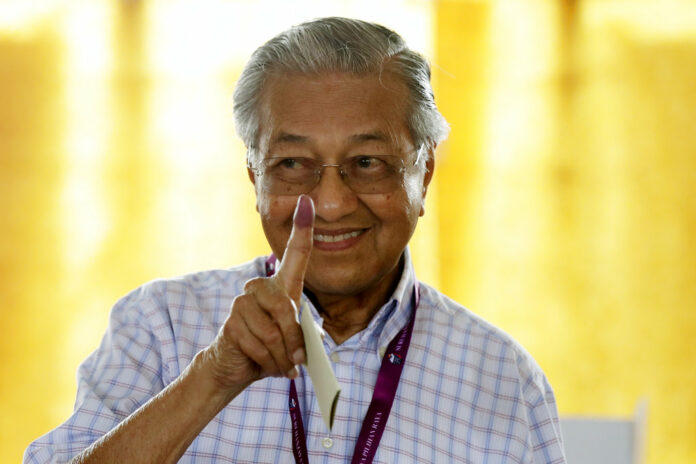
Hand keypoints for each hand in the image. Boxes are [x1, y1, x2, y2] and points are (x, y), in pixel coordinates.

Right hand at [205, 195, 314, 389]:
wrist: (235, 365)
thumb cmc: (272, 350)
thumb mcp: (294, 342)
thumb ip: (303, 336)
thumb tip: (307, 345)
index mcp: (282, 287)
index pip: (295, 254)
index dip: (302, 228)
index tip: (307, 202)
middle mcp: (261, 287)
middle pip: (286, 308)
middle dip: (295, 340)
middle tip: (298, 361)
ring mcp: (243, 302)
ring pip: (272, 331)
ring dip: (282, 356)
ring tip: (282, 366)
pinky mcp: (232, 322)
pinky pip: (257, 344)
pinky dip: (268, 361)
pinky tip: (266, 365)